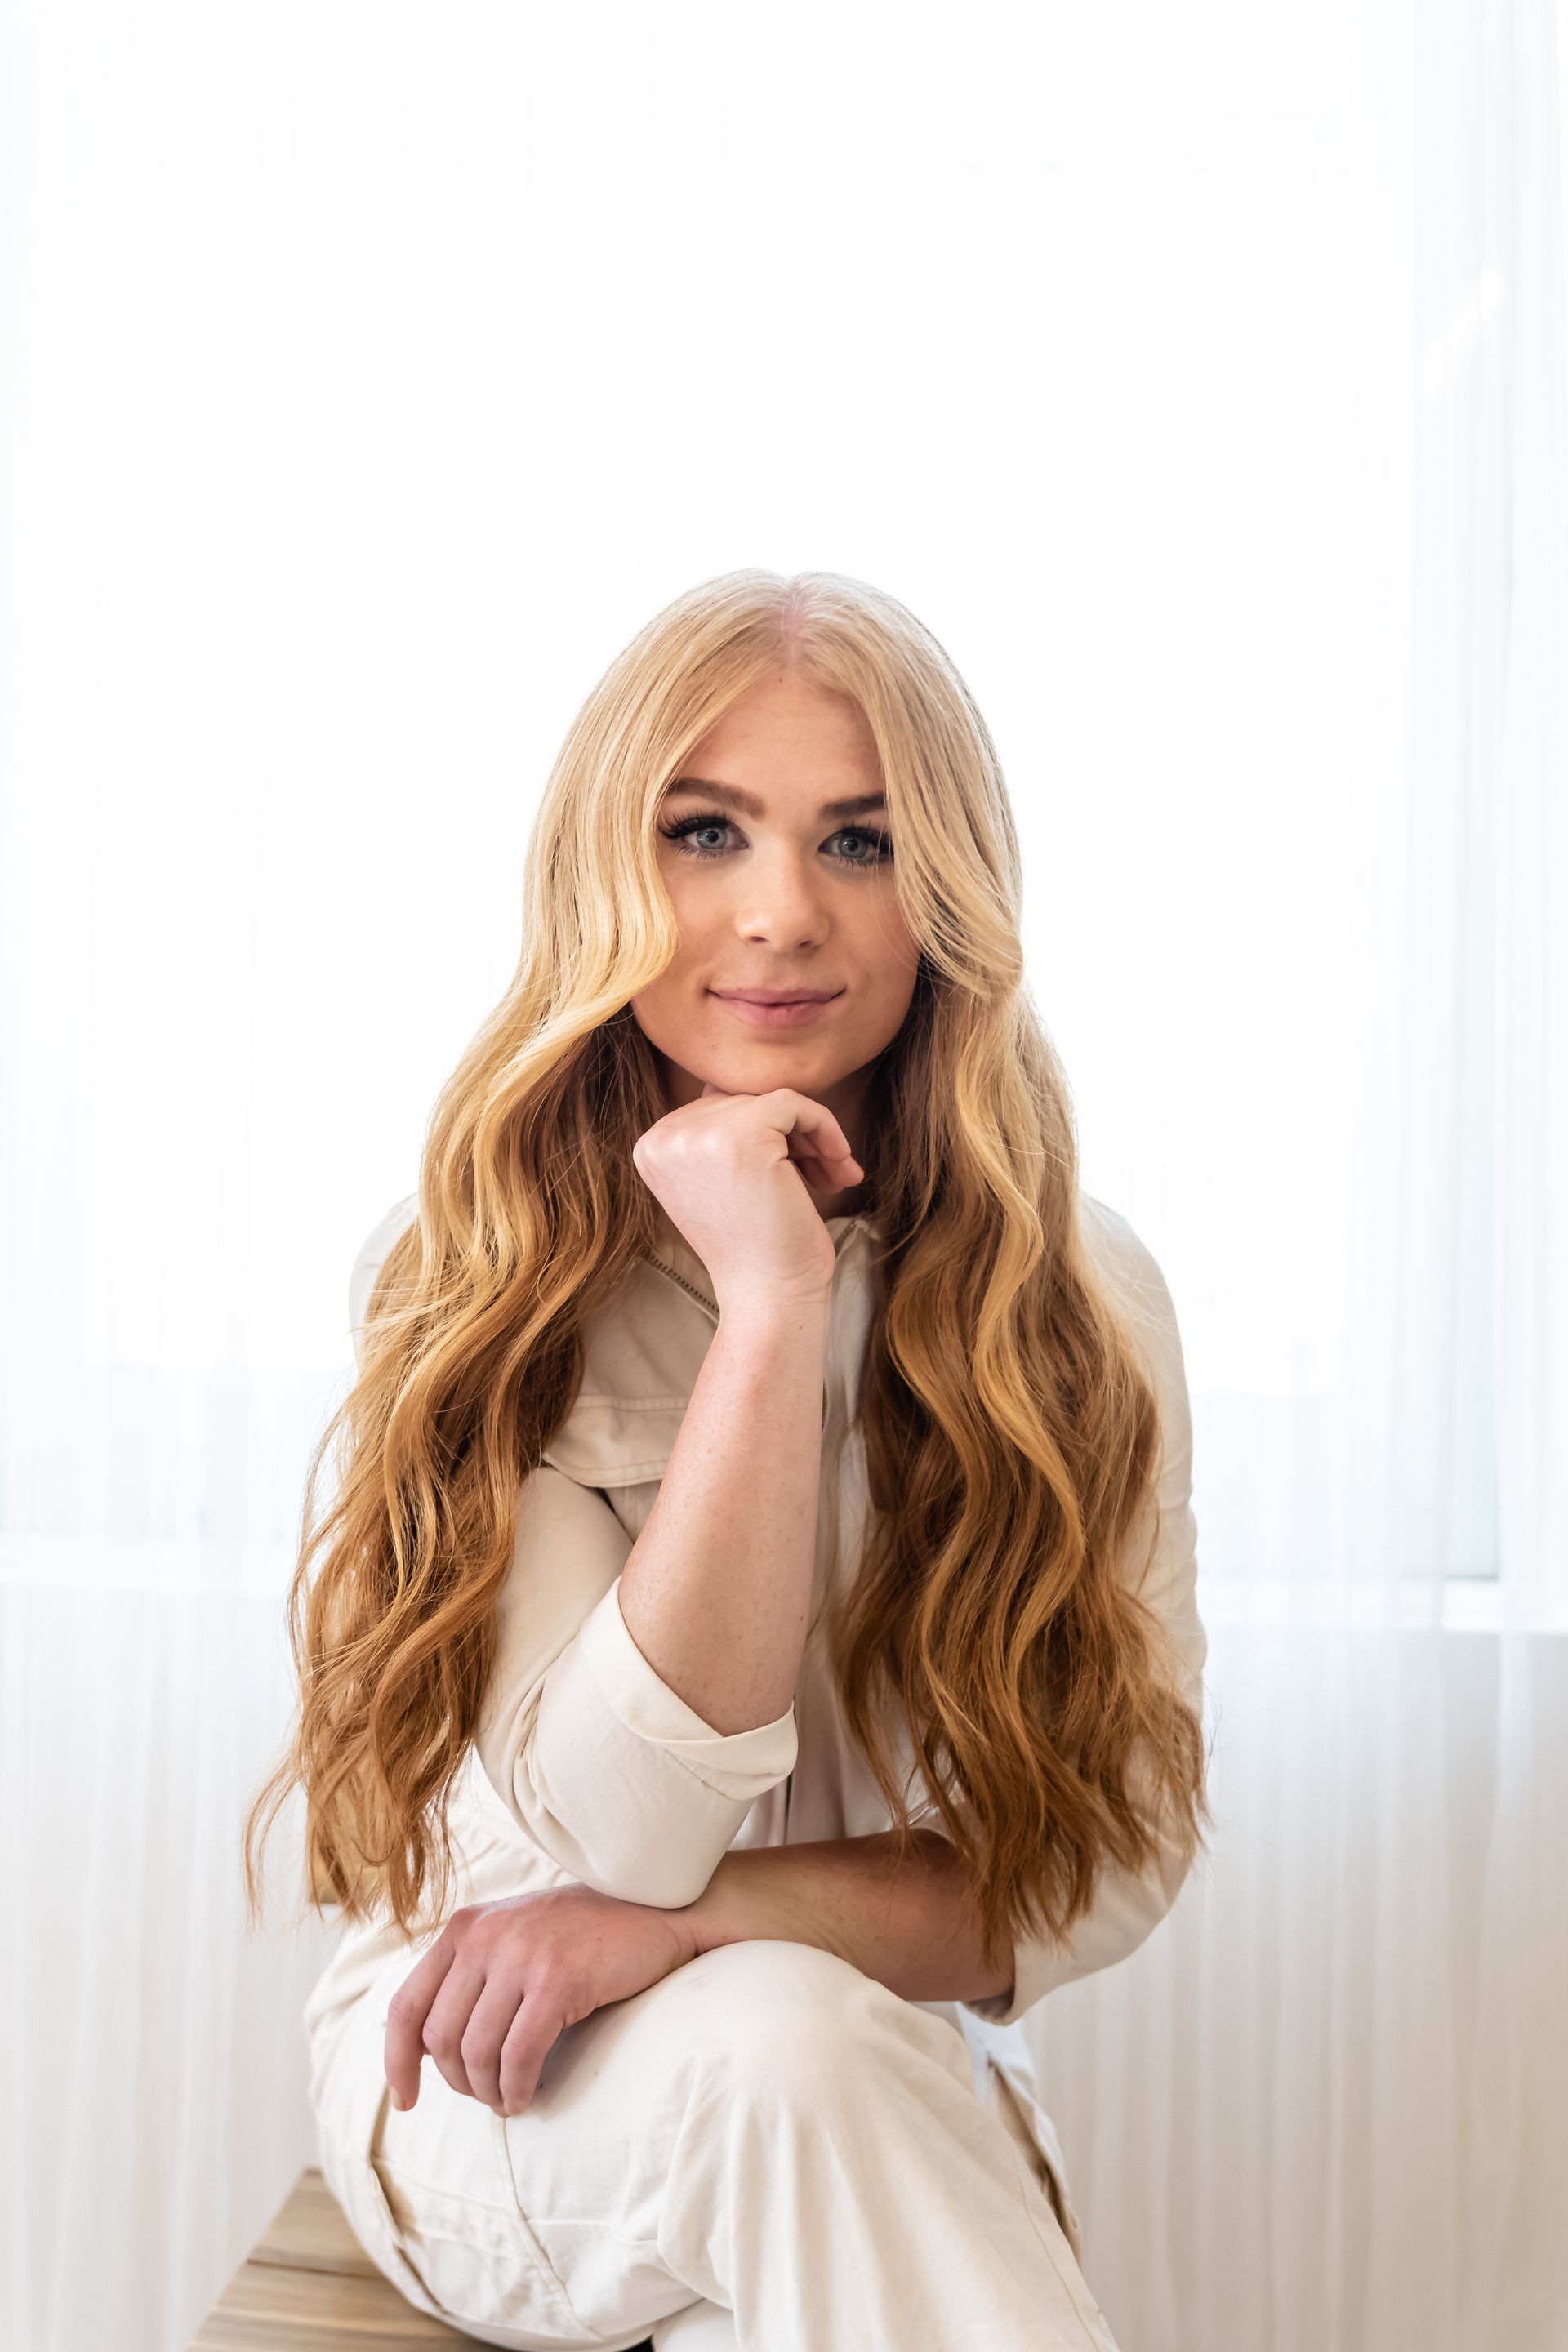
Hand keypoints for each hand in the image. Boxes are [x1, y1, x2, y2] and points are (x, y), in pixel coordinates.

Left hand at [383, 1883, 698, 2116]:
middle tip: (486, 2095)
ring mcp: (521, 1956)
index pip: (407, 2005)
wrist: (650, 1909)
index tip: (406, 2101)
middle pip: (440, 2038)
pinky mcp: (558, 1979)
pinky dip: (516, 2088)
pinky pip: (518, 2056)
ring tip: (509, 2099)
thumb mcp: (510, 1938)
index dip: (397, 2061)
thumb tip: (423, 2047)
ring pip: (476, 2052)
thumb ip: (469, 1975)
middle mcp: (484, 1937)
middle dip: (458, 2082)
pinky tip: (526, 2096)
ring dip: (489, 2091)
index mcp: (465, 1928)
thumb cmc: (580, 1935)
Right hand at [632, 1081, 862, 1310]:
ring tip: (833, 1174)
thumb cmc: (758, 1246)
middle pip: (743, 1099)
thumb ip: (720, 1130)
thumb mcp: (723, 1181)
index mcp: (652, 1147)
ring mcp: (698, 1134)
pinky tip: (841, 1167)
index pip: (716, 1105)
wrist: (769, 1297)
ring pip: (772, 1100)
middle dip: (791, 1135)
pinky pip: (794, 1103)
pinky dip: (825, 1129)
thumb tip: (742, 1084)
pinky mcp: (741, 1136)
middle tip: (825, 1175)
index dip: (765, 1133)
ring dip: (812, 1135)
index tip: (798, 1170)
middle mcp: (665, 1137)